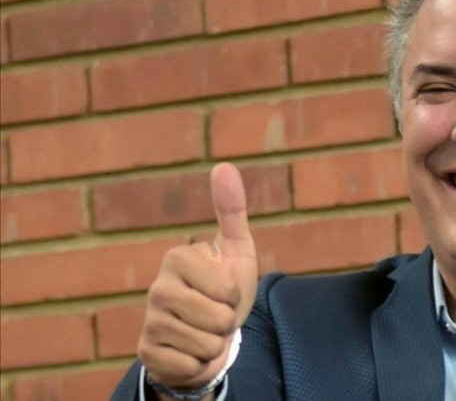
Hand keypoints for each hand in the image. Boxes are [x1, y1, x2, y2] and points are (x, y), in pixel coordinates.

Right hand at [138, 163, 258, 389]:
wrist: (206, 333)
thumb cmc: (223, 288)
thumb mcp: (236, 250)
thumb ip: (231, 210)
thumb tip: (224, 165)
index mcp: (178, 258)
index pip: (228, 290)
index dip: (235, 295)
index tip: (223, 289)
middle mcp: (157, 288)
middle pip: (219, 319)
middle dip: (227, 323)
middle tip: (215, 313)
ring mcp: (149, 321)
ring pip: (208, 345)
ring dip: (214, 343)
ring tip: (204, 330)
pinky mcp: (146, 352)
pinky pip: (191, 365)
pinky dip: (199, 362)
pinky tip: (188, 350)